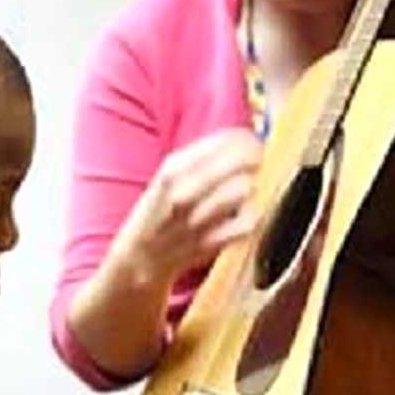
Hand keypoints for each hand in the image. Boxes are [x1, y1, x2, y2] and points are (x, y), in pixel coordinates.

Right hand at [111, 128, 259, 290]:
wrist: (139, 258)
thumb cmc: (159, 212)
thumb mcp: (168, 175)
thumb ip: (203, 155)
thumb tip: (244, 136)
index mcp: (173, 168)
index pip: (225, 140)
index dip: (245, 138)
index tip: (250, 142)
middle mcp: (184, 190)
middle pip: (241, 160)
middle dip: (253, 159)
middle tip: (255, 162)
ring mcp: (196, 218)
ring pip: (245, 189)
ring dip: (248, 189)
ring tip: (241, 193)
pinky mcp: (210, 244)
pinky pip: (247, 222)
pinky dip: (248, 219)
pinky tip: (238, 218)